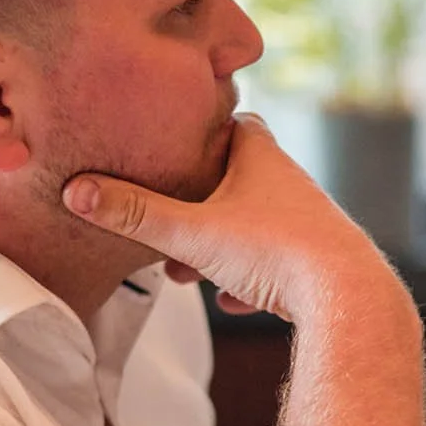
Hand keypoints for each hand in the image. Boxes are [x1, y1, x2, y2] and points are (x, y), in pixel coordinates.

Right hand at [62, 114, 397, 322]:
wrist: (348, 298)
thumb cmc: (274, 251)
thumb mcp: (191, 232)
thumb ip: (134, 214)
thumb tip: (77, 191)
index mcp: (261, 156)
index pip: (230, 123)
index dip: (200, 131)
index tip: (171, 142)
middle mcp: (290, 182)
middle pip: (236, 180)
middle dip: (199, 204)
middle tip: (168, 225)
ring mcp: (309, 223)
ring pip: (254, 227)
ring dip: (221, 248)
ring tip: (189, 274)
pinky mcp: (321, 264)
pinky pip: (279, 267)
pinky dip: (253, 282)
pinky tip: (237, 302)